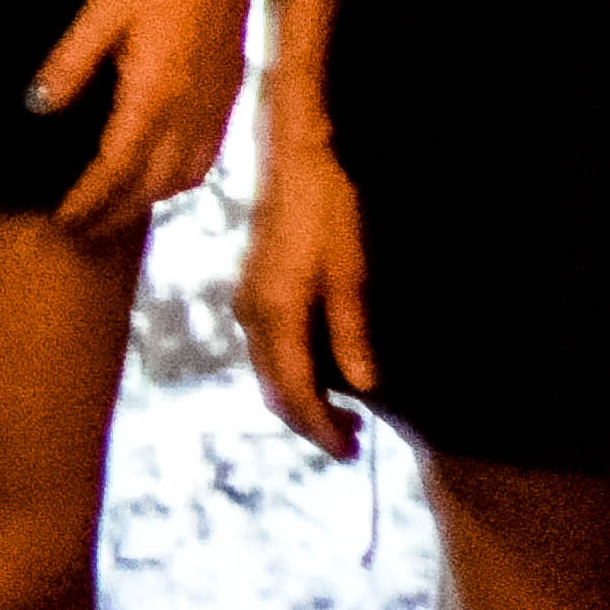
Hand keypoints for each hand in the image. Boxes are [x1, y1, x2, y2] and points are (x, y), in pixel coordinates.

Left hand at [30, 0, 255, 234]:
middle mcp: (188, 116)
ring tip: (114, 209)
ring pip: (182, 180)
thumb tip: (34, 108)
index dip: (88, 200)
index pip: (115, 170)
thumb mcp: (100, 15)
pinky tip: (161, 175)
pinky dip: (178, 181)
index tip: (62, 220)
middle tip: (80, 228)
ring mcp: (214, 110)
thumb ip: (69, 65)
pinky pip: (205, 160)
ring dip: (146, 201)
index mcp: (152, 99)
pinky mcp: (229, 98)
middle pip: (149, 186)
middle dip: (113, 212)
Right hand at [237, 122, 376, 457]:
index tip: (352, 453)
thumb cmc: (331, 212)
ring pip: (268, 369)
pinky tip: (322, 368)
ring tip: (343, 411)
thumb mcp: (351, 275)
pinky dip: (292, 370)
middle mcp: (253, 315)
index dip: (322, 429)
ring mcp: (248, 300)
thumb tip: (361, 388)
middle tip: (352, 441)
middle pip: (274, 389)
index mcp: (277, 316)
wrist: (299, 157)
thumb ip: (351, 335)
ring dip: (301, 397)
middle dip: (310, 421)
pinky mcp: (253, 287)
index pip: (295, 393)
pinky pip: (267, 347)